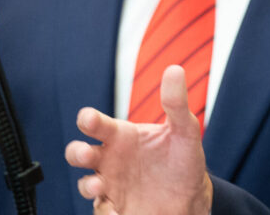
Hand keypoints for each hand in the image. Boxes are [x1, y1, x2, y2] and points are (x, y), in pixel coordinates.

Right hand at [65, 65, 212, 214]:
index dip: (88, 120)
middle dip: (77, 152)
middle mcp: (110, 160)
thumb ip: (176, 103)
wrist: (192, 197)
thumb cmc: (183, 160)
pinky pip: (101, 211)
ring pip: (85, 184)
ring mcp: (110, 185)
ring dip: (87, 185)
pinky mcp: (115, 208)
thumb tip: (175, 70)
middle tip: (88, 154)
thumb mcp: (184, 130)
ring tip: (99, 187)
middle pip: (78, 154)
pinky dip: (105, 212)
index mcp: (121, 137)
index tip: (89, 119)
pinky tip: (116, 213)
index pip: (96, 125)